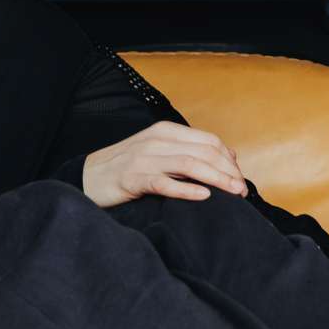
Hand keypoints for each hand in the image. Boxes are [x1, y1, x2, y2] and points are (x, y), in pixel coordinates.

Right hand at [81, 121, 247, 207]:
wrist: (86, 177)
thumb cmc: (124, 168)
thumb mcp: (155, 151)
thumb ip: (185, 150)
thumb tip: (226, 156)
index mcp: (164, 131)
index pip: (209, 140)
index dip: (230, 159)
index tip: (240, 178)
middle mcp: (155, 141)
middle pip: (204, 152)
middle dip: (229, 171)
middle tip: (243, 191)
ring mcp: (143, 159)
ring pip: (190, 165)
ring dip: (217, 179)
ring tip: (234, 194)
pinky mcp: (132, 179)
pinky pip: (165, 183)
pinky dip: (187, 189)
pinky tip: (204, 197)